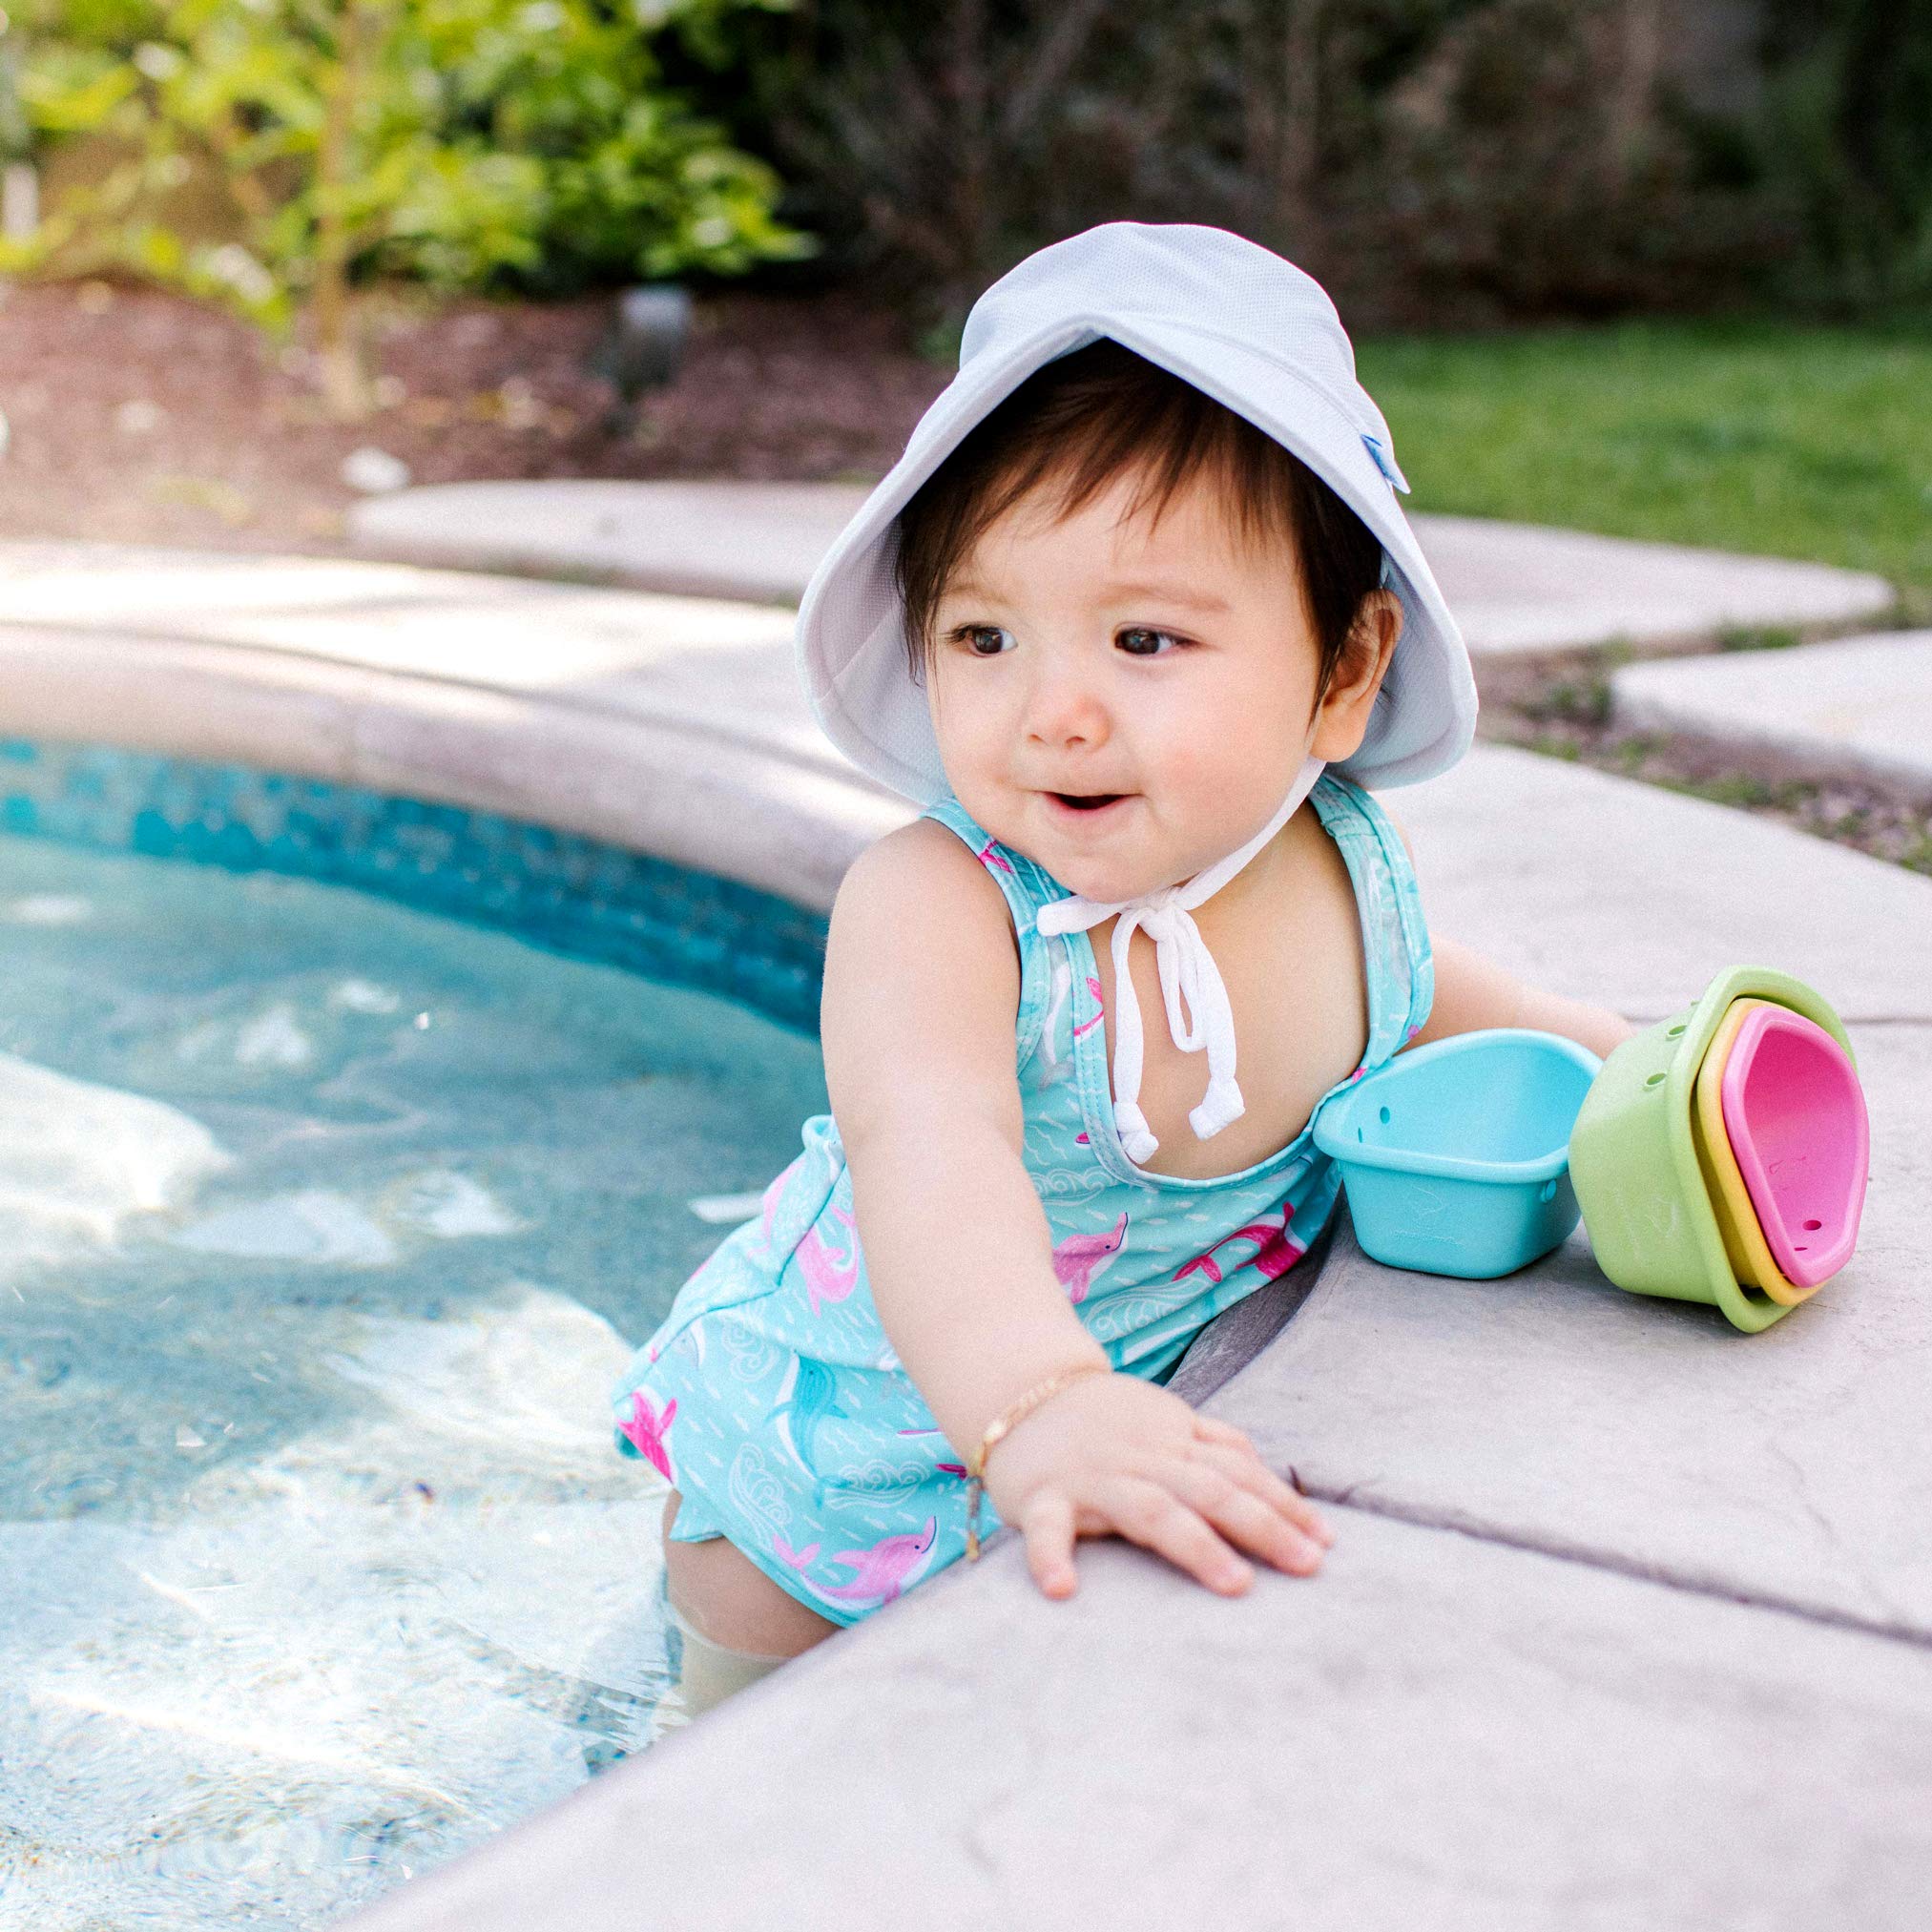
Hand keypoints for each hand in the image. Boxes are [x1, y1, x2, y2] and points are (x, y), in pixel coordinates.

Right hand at [978, 1371, 1333, 1600]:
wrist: (1020, 1386)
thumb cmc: (1103, 1417)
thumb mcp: (1166, 1419)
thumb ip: (1215, 1443)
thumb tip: (1269, 1473)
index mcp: (1174, 1441)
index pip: (1239, 1472)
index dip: (1284, 1504)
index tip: (1327, 1543)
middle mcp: (1142, 1458)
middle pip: (1211, 1490)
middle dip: (1263, 1527)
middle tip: (1308, 1567)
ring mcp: (1093, 1476)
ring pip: (1151, 1508)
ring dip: (1195, 1546)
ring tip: (1235, 1585)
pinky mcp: (1042, 1495)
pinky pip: (1047, 1526)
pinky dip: (1052, 1556)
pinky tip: (1062, 1590)